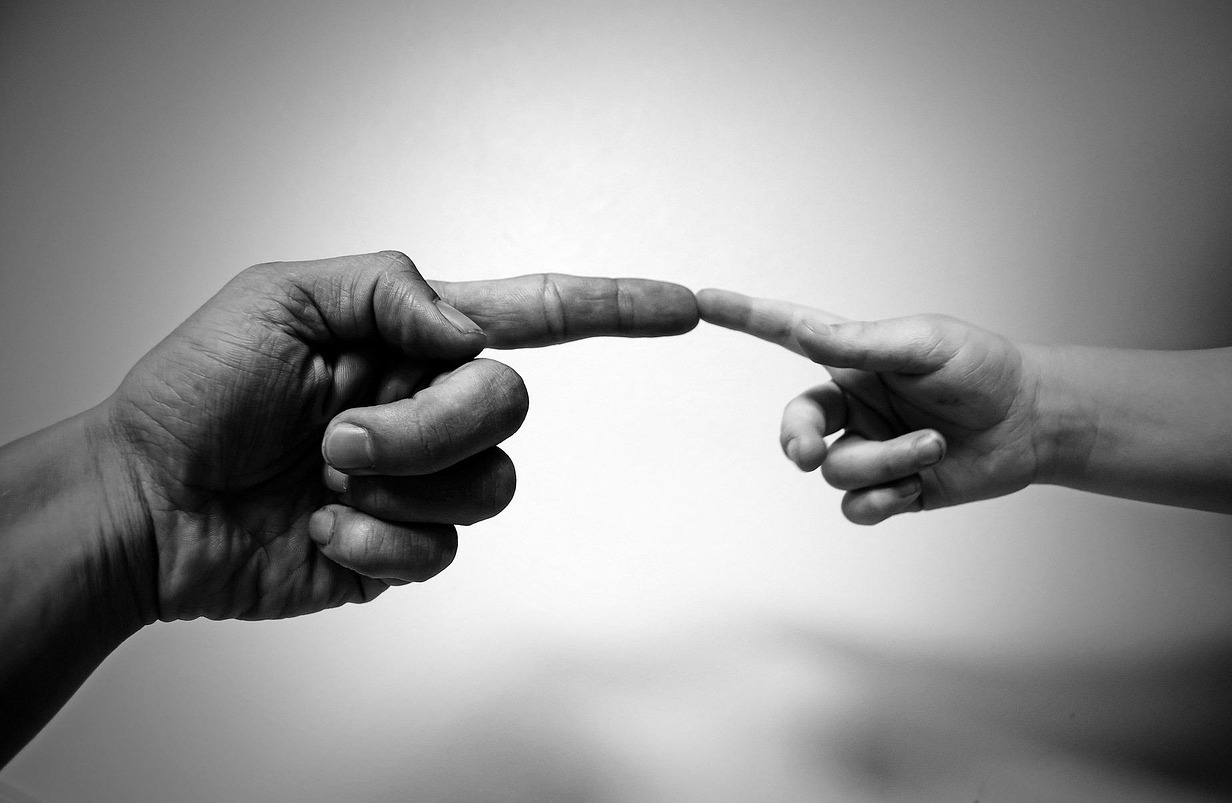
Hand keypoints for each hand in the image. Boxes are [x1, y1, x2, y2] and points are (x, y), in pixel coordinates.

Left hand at [102, 251, 696, 621]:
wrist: (149, 505)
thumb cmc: (194, 395)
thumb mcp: (277, 300)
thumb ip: (387, 289)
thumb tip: (469, 331)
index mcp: (408, 338)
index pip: (532, 315)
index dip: (611, 309)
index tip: (680, 307)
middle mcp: (427, 404)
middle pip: (508, 405)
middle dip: (430, 424)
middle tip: (342, 436)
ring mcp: (422, 478)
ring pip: (491, 483)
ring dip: (401, 480)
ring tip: (328, 479)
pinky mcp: (405, 545)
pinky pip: (442, 549)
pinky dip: (377, 540)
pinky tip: (322, 530)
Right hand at [697, 289, 1046, 523]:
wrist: (1031, 423)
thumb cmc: (982, 368)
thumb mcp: (925, 343)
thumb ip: (862, 342)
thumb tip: (803, 328)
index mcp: (853, 358)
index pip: (786, 335)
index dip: (743, 317)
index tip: (702, 300)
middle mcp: (852, 404)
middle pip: (797, 426)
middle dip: (797, 438)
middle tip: (807, 451)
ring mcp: (869, 448)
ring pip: (837, 470)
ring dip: (885, 460)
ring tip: (932, 444)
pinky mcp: (890, 488)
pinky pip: (857, 507)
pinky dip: (884, 499)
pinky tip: (918, 483)